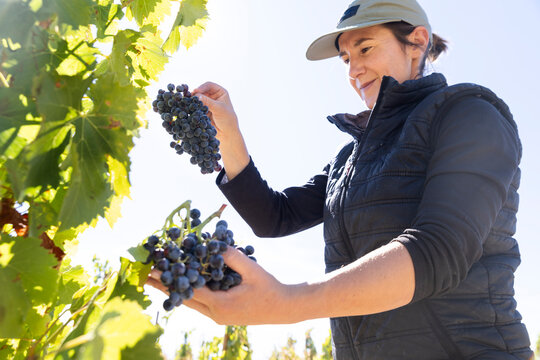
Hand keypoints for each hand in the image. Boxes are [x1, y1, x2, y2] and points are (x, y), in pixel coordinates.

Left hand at [146, 247, 291, 324]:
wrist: (283, 308)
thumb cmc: (269, 289)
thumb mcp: (253, 270)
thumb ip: (234, 257)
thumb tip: (216, 243)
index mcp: (220, 305)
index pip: (187, 290)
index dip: (168, 278)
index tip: (152, 268)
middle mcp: (215, 314)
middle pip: (183, 299)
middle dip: (163, 285)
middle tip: (143, 274)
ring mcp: (218, 317)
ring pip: (190, 303)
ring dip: (173, 290)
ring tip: (155, 279)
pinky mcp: (222, 315)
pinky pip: (200, 303)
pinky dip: (187, 293)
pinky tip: (180, 284)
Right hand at [192, 82, 239, 142]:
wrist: (227, 133)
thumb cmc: (227, 119)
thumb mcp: (218, 108)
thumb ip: (208, 101)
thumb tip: (196, 96)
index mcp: (220, 92)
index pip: (209, 85)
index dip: (201, 87)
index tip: (196, 91)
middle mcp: (213, 96)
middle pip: (201, 91)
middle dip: (196, 95)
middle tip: (189, 98)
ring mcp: (208, 103)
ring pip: (198, 99)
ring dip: (193, 101)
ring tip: (188, 104)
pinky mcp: (203, 111)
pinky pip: (196, 107)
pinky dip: (193, 107)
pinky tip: (190, 109)